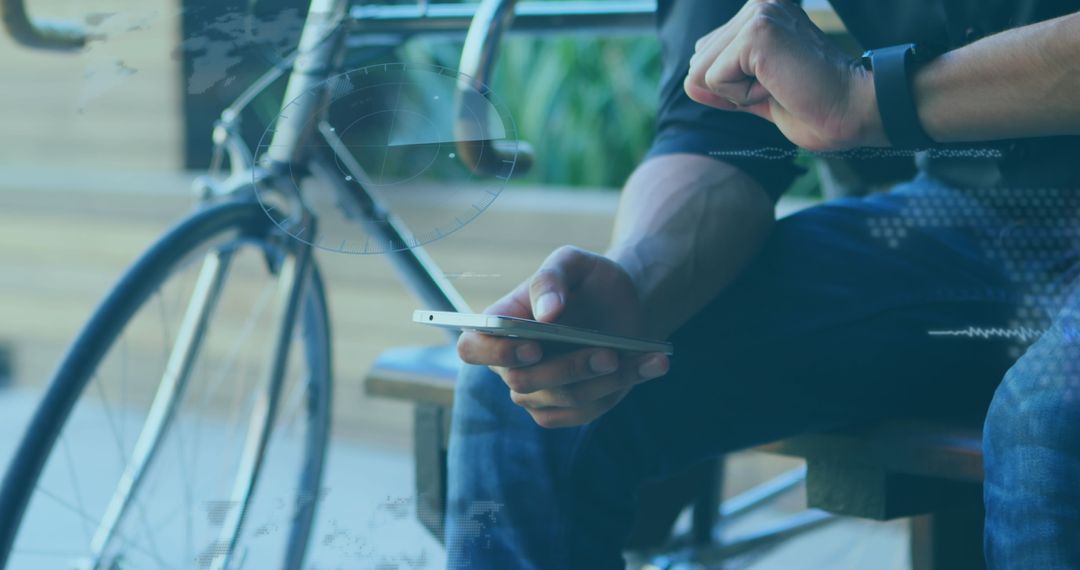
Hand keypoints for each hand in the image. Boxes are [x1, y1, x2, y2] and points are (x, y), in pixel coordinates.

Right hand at [457, 246, 670, 427]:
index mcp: (499, 326)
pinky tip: (652, 365)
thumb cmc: (588, 279)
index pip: (472, 349)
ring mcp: (541, 390)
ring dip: (601, 380)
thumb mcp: (571, 262)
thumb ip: (551, 279)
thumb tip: (545, 313)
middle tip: (606, 353)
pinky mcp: (571, 407)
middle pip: (523, 383)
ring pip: (561, 399)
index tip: (533, 346)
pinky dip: (620, 389)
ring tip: (635, 356)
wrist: (626, 302)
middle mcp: (513, 364)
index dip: (496, 353)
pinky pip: (585, 412)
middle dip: (567, 369)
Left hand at [684, 0, 884, 149]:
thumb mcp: (756, 94)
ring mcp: (758, 14)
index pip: (706, 56)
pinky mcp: (757, 32)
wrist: (853, 111)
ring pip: (703, 72)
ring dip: (738, 94)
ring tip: (780, 86)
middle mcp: (759, 5)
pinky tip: (778, 86)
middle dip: (732, 90)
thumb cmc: (815, 107)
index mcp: (760, 15)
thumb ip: (723, 85)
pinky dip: (743, 97)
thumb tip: (687, 83)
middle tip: (780, 87)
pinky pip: (715, 80)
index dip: (730, 86)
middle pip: (698, 64)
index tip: (777, 84)